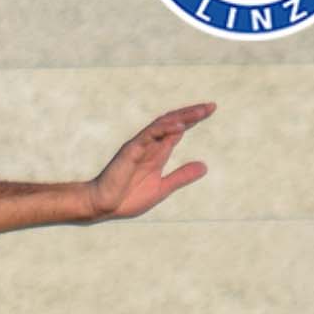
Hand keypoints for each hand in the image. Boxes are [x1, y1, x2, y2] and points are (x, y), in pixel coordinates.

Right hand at [85, 103, 213, 221]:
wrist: (103, 206)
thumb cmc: (126, 199)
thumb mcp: (162, 188)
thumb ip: (181, 176)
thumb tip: (205, 167)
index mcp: (158, 153)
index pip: (177, 130)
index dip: (193, 119)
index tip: (210, 109)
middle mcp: (150, 146)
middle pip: (173, 123)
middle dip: (191, 114)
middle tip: (211, 107)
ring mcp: (140, 146)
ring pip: (163, 125)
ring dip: (182, 117)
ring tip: (200, 112)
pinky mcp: (131, 150)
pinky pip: (149, 135)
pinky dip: (164, 129)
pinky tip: (179, 126)